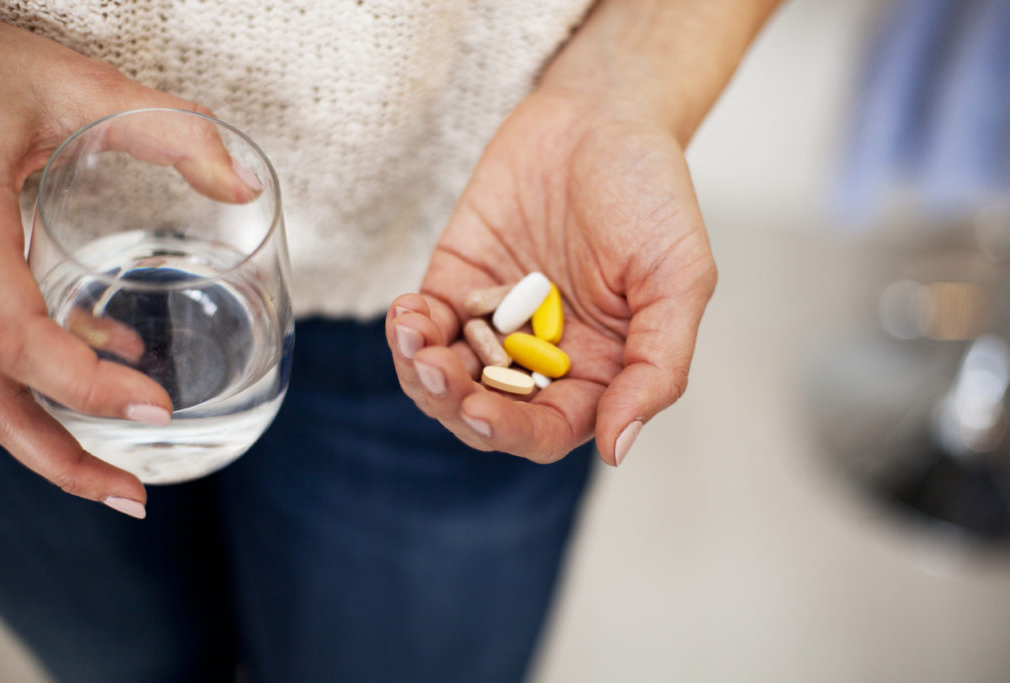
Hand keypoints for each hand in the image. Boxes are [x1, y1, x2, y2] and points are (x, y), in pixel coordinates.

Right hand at [0, 19, 254, 514]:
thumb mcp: (70, 82)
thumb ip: (166, 129)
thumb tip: (245, 189)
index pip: (5, 333)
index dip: (77, 383)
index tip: (156, 408)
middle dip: (55, 457)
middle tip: (132, 497)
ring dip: (48, 433)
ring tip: (121, 467)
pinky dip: (47, 375)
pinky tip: (109, 361)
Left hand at [386, 89, 716, 465]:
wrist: (601, 114)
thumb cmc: (652, 193)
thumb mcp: (679, 280)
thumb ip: (656, 367)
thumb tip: (617, 449)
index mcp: (598, 370)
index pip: (548, 428)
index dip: (511, 429)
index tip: (478, 410)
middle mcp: (543, 357)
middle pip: (486, 412)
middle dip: (453, 402)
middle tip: (435, 371)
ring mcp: (496, 322)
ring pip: (446, 378)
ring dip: (420, 371)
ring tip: (412, 336)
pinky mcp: (458, 283)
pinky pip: (426, 325)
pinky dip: (408, 328)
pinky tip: (406, 311)